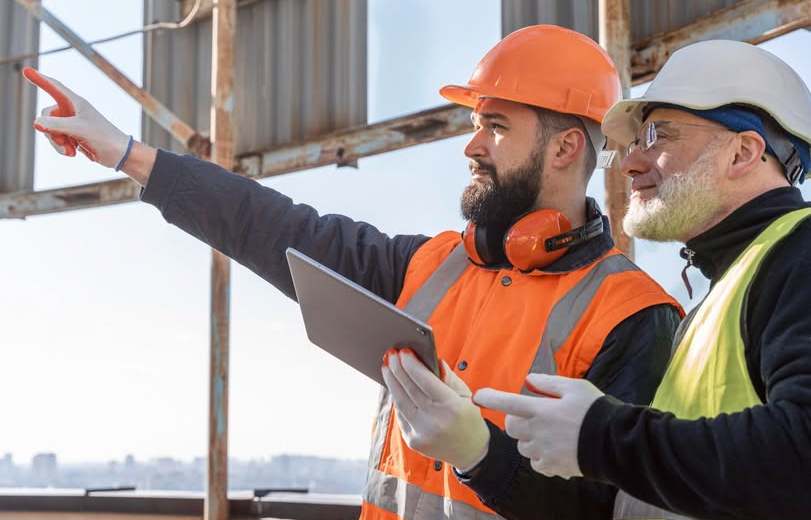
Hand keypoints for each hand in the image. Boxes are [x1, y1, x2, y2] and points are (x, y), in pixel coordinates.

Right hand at [24, 67, 129, 168]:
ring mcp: (72, 124)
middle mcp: (72, 111)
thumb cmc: (103, 137)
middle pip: (46, 115)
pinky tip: (73, 153)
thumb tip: (36, 123)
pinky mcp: (73, 136)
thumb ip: (56, 125)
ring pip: (50, 130)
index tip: (26, 70)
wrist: (118, 155)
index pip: (54, 87)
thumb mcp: (78, 129)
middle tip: (64, 141)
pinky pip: (57, 140)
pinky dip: (62, 148)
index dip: (40, 79)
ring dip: (57, 142)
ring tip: (71, 150)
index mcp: (76, 102)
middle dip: (51, 130)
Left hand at [381, 348, 489, 471]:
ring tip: (387, 367)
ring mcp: (422, 433)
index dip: (412, 365)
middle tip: (390, 354)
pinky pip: (401, 414)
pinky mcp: (413, 440)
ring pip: (401, 402)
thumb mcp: (465, 394)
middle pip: (409, 390)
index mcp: (452, 408)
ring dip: (391, 382)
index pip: (425, 381)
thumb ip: (448, 377)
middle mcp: (436, 422)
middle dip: (398, 369)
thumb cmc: (468, 418)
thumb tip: (432, 360)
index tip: (404, 351)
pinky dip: (397, 398)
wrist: (470, 451)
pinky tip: (394, 385)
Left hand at [474, 374, 603, 478]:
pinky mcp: (552, 466)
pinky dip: (540, 456)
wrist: (615, 443)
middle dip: (516, 420)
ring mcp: (544, 451)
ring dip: (529, 439)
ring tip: (549, 433)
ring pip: (522, 446)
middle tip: (532, 416)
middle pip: (511, 427)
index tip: (477, 396)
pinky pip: (536, 462)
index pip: (507, 401)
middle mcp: (538, 431)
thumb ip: (548, 382)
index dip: (489, 397)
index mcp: (541, 409)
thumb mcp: (575, 387)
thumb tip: (529, 380)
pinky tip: (555, 449)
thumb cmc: (596, 410)